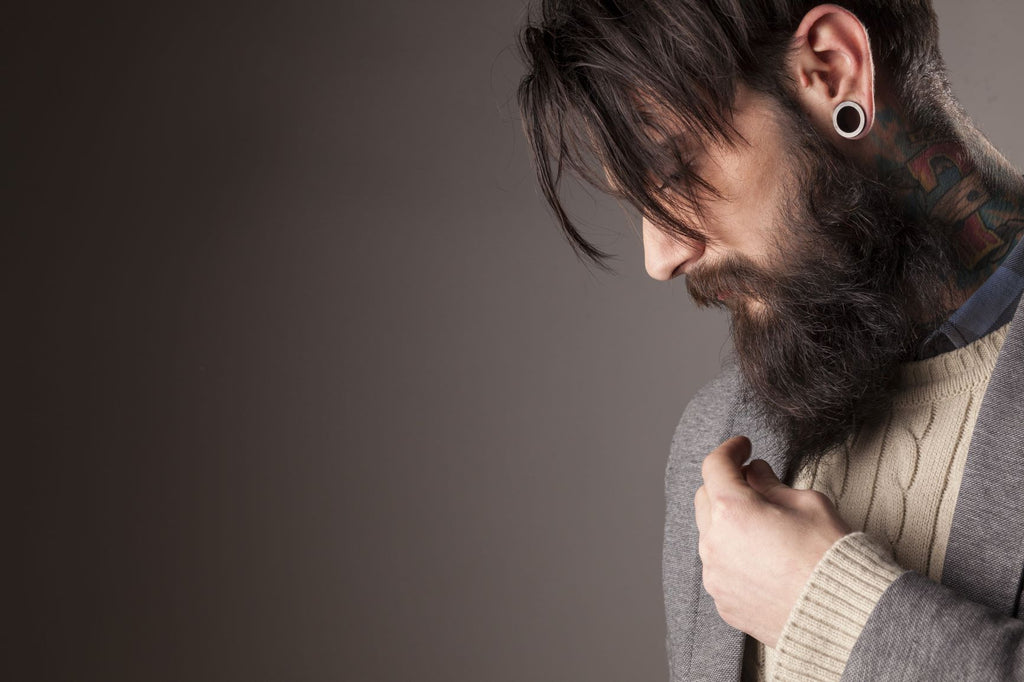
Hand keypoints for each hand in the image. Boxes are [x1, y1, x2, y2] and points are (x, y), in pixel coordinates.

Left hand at [694, 436, 850, 647]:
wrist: (845, 617)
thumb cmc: (831, 555)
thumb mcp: (807, 503)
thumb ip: (771, 484)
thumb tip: (755, 473)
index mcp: (732, 510)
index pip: (714, 466)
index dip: (730, 450)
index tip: (743, 446)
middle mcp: (714, 543)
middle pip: (705, 498)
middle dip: (726, 485)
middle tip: (754, 482)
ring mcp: (715, 576)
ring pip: (710, 535)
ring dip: (727, 523)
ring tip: (762, 525)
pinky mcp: (723, 602)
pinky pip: (719, 568)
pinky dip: (732, 555)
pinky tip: (762, 558)